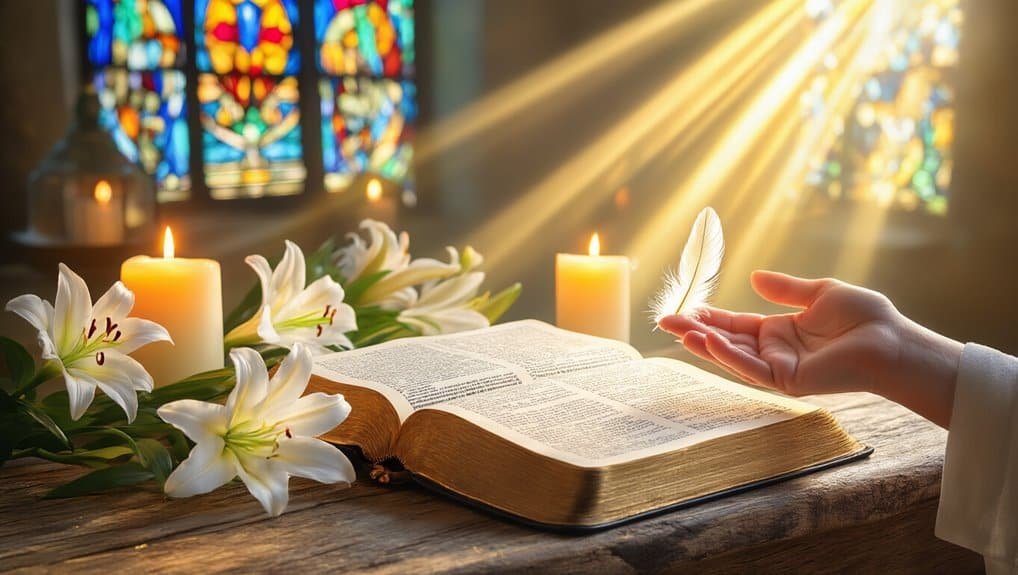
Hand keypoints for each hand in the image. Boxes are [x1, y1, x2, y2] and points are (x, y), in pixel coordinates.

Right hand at [658, 271, 962, 427]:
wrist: (892, 340)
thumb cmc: (865, 317)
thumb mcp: (819, 293)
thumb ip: (785, 288)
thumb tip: (753, 277)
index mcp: (780, 332)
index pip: (736, 325)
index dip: (711, 317)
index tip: (686, 308)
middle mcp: (775, 352)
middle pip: (727, 341)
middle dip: (696, 332)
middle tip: (665, 320)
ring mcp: (780, 368)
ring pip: (733, 357)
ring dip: (705, 344)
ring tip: (678, 330)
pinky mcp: (788, 381)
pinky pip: (751, 369)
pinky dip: (729, 356)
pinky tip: (710, 342)